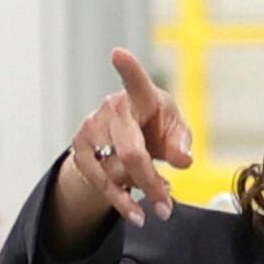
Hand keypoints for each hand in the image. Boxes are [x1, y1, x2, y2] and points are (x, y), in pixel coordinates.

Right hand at [53, 48, 195, 249]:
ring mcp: (92, 127)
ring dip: (138, 193)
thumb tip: (183, 161)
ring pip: (115, 172)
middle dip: (150, 182)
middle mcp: (113, 108)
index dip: (128, 67)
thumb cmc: (155, 128)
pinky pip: (100, 182)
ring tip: (157, 203)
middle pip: (130, 152)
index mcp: (141, 96)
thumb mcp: (176, 131)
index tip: (118, 54)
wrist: (123, 140)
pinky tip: (134, 209)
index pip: (136, 80)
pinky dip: (119, 200)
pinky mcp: (80, 148)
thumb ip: (181, 143)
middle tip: (166, 206)